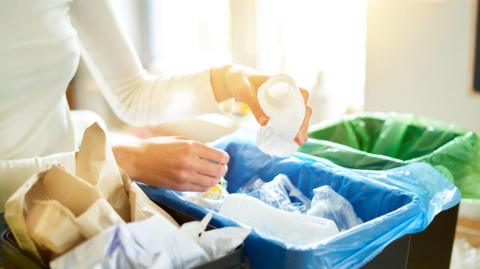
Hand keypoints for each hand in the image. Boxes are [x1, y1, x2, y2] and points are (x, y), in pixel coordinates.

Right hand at [113, 136, 228, 191]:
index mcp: (190, 147)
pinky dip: (206, 185)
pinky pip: (201, 189)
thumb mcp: (179, 140)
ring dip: (216, 179)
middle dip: (223, 169)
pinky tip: (204, 180)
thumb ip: (197, 146)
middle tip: (221, 167)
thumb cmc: (156, 147)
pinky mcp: (180, 186)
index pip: (219, 156)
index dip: (224, 158)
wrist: (137, 160)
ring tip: (214, 175)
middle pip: (219, 170)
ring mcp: (185, 176)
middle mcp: (190, 162)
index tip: (223, 158)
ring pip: (212, 182)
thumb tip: (213, 152)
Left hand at [211, 65, 311, 144]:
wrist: (235, 81)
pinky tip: (294, 139)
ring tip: (298, 142)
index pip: (302, 95)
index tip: (299, 123)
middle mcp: (287, 91)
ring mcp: (283, 100)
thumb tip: (266, 123)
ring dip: (301, 128)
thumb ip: (254, 105)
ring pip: (298, 114)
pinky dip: (293, 127)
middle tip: (299, 139)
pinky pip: (290, 117)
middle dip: (304, 124)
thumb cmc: (240, 82)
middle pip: (302, 107)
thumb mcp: (245, 92)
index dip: (304, 109)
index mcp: (284, 83)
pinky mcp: (278, 108)